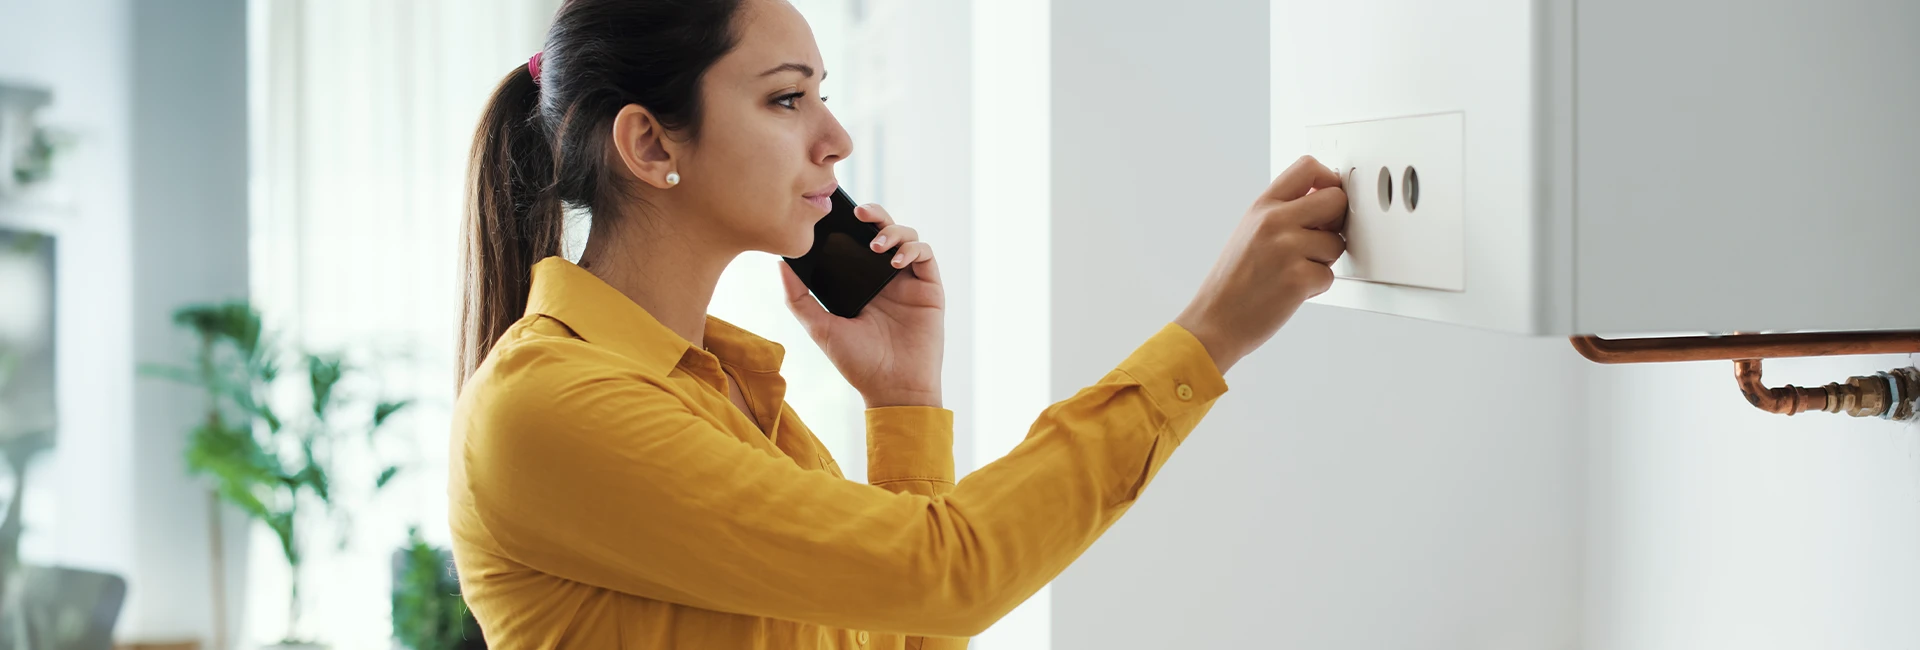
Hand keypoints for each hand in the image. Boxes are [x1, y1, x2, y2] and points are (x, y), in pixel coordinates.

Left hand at [779, 203, 944, 407]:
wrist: (893, 388)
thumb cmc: (858, 363)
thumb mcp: (820, 328)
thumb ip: (798, 298)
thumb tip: (780, 263)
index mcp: (859, 281)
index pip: (854, 240)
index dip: (847, 222)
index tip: (834, 211)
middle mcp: (884, 277)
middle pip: (882, 230)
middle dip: (873, 214)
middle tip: (858, 212)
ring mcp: (908, 280)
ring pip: (906, 236)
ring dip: (893, 231)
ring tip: (876, 245)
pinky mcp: (929, 287)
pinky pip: (925, 254)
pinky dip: (912, 249)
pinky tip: (895, 260)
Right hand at [1174, 155, 1348, 373]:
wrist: (1215, 320)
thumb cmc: (1234, 282)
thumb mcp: (1250, 232)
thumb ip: (1283, 213)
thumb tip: (1326, 200)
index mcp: (1262, 207)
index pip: (1308, 167)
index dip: (1329, 180)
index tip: (1327, 198)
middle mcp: (1274, 222)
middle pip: (1336, 199)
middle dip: (1336, 222)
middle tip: (1317, 240)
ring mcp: (1287, 249)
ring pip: (1336, 243)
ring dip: (1323, 261)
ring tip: (1292, 272)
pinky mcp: (1298, 278)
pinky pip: (1329, 275)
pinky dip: (1315, 287)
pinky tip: (1289, 292)